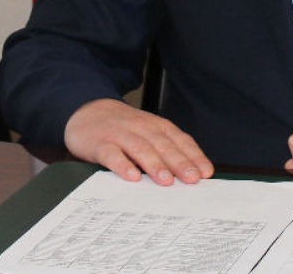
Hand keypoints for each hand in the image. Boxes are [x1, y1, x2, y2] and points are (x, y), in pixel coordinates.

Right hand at [62, 98, 214, 184]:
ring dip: (154, 165)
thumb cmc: (123, 128)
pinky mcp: (100, 144)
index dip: (193, 155)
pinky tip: (131, 177)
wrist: (87, 111)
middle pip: (163, 145)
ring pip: (140, 149)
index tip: (205, 172)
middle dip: (179, 162)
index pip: (179, 140)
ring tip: (166, 181)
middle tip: (192, 179)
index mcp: (156, 126)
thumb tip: (190, 174)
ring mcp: (120, 135)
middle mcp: (140, 128)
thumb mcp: (147, 132)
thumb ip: (165, 148)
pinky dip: (122, 166)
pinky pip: (112, 155)